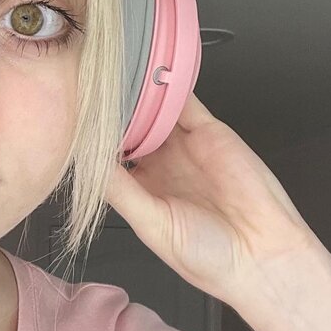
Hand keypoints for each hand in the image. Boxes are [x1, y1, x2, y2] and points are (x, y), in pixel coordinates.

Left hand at [104, 92, 317, 307]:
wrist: (260, 254)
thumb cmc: (207, 255)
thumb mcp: (150, 223)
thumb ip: (120, 191)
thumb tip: (86, 165)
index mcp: (140, 191)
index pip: (108, 158)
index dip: (91, 142)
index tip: (70, 125)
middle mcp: (159, 166)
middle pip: (127, 130)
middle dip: (110, 115)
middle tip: (87, 93)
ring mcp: (183, 147)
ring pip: (153, 112)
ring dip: (136, 97)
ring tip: (112, 80)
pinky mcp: (209, 131)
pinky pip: (185, 103)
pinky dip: (169, 87)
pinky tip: (151, 75)